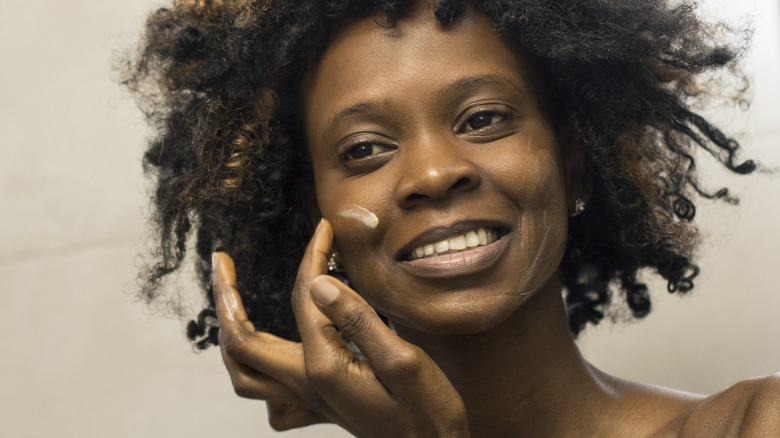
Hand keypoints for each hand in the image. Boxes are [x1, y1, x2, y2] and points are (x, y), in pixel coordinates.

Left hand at [212, 219, 469, 436]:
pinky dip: (256, 370)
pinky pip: (269, 395)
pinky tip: (270, 352)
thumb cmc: (427, 413)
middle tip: (222, 264)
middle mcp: (306, 384)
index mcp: (324, 367)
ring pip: (245, 374)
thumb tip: (317, 284)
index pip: (304, 299)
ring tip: (229, 302)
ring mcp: (309, 399)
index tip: (324, 229)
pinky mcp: (319, 405)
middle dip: (226, 298)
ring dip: (230, 335)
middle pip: (241, 343)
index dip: (311, 258)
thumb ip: (358, 321)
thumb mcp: (403, 361)